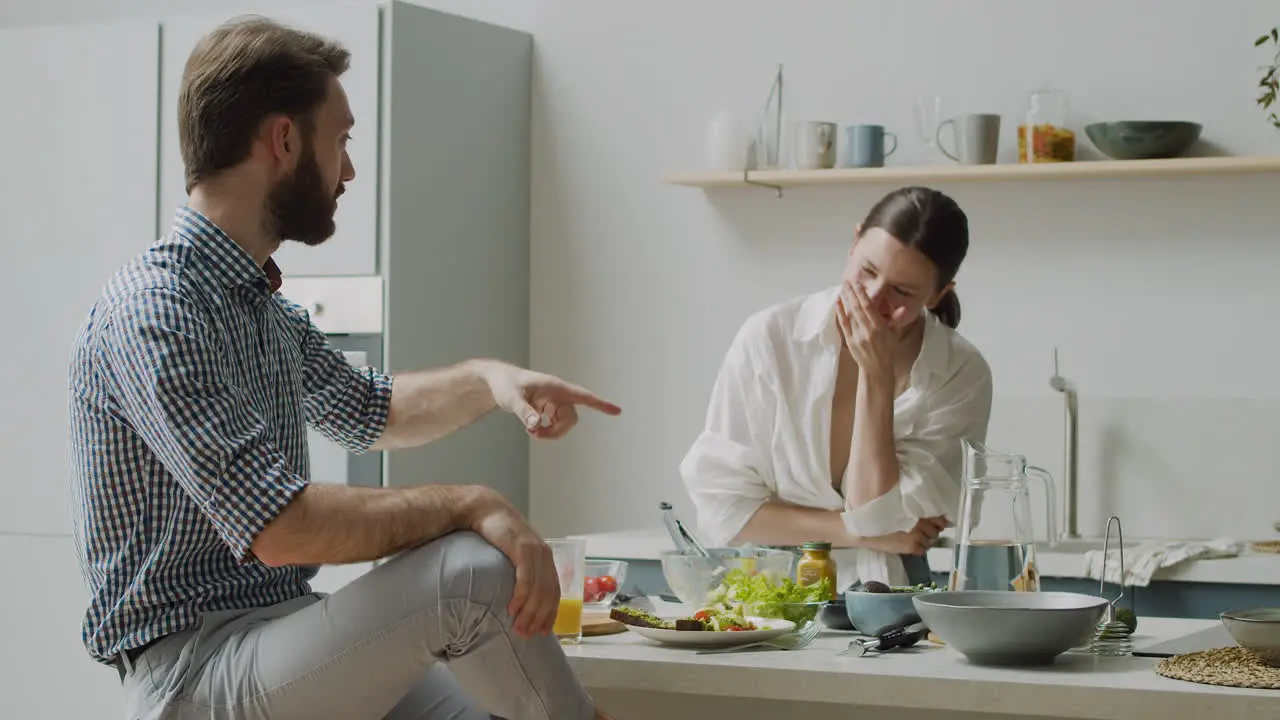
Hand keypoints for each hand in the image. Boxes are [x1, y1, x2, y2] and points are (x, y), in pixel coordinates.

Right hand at [467, 489, 559, 636]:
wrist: (486, 509)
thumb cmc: (498, 534)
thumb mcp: (514, 555)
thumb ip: (521, 572)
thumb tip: (519, 598)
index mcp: (546, 559)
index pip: (554, 593)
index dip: (550, 614)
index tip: (542, 632)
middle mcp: (545, 556)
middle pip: (548, 595)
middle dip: (538, 618)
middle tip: (526, 635)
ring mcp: (536, 552)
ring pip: (538, 591)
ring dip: (529, 613)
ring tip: (518, 628)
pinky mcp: (522, 550)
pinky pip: (526, 579)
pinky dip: (521, 597)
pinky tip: (513, 609)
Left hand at [483, 362, 621, 438]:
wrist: (497, 380)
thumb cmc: (505, 385)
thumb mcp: (511, 399)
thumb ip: (524, 412)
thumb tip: (536, 425)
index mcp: (555, 387)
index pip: (583, 396)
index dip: (600, 404)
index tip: (617, 411)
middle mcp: (558, 394)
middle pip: (571, 419)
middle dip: (557, 432)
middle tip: (536, 436)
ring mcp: (554, 401)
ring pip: (564, 423)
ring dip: (550, 432)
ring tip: (531, 433)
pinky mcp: (548, 408)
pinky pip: (555, 424)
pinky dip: (545, 430)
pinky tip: (532, 428)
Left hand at [835, 282, 901, 383]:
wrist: (877, 369)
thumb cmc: (887, 350)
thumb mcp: (895, 334)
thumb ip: (897, 319)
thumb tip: (903, 307)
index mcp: (880, 328)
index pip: (869, 307)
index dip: (862, 294)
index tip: (858, 283)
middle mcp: (867, 331)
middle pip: (857, 308)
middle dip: (851, 293)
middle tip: (847, 281)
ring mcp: (857, 336)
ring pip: (849, 314)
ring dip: (845, 300)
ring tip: (843, 288)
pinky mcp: (849, 341)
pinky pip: (843, 324)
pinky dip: (840, 312)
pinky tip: (838, 302)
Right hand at [860, 516, 947, 555]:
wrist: (865, 530)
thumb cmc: (878, 516)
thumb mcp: (896, 509)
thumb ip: (911, 511)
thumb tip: (925, 515)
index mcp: (916, 513)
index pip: (938, 520)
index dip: (939, 522)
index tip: (937, 523)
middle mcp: (919, 525)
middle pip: (935, 532)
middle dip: (931, 532)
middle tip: (923, 531)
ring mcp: (916, 537)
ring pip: (930, 542)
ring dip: (925, 540)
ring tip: (916, 539)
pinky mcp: (911, 548)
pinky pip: (923, 550)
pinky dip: (920, 548)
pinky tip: (912, 546)